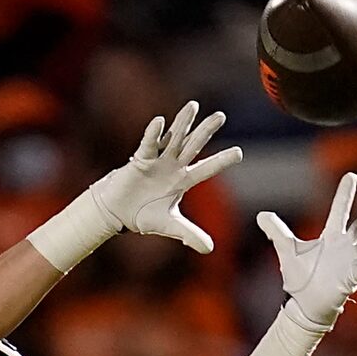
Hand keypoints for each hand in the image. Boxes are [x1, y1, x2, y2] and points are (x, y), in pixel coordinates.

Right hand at [89, 101, 241, 253]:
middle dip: (206, 131)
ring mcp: (157, 160)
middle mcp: (173, 166)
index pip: (206, 169)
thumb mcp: (169, 226)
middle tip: (221, 116)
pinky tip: (160, 122)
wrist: (117, 213)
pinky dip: (153, 134)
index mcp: (182, 180)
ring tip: (193, 106)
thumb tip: (211, 249)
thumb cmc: (143, 215)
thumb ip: (190, 235)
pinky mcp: (140, 160)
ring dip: (183, 123)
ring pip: (173, 138)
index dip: (221, 161)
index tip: (239, 153)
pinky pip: (148, 144)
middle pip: (193, 146)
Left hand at [258, 174, 356, 328]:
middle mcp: (345, 245)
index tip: (351, 175)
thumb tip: (261, 215)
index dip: (345, 194)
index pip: (340, 211)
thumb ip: (277, 232)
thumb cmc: (300, 277)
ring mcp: (351, 261)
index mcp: (331, 236)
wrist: (303, 305)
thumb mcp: (287, 251)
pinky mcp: (351, 278)